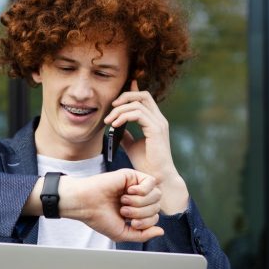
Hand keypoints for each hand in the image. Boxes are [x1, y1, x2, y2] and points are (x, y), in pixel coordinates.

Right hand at [60, 169, 164, 242]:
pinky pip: (151, 182)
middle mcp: (137, 199)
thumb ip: (143, 235)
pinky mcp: (132, 176)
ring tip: (124, 202)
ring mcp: (135, 187)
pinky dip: (142, 190)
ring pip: (156, 195)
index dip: (146, 222)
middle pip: (157, 206)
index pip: (154, 217)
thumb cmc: (99, 218)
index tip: (129, 221)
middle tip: (124, 211)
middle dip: (142, 213)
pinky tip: (128, 192)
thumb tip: (161, 231)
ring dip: (141, 202)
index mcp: (135, 212)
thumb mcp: (122, 233)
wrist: (85, 204)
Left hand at [105, 81, 188, 213]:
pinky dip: (124, 117)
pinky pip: (138, 114)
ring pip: (138, 104)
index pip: (145, 99)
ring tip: (109, 121)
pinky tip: (115, 125)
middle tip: (111, 107)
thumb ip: (126, 134)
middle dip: (125, 97)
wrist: (156, 176)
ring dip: (120, 110)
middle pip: (143, 95)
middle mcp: (159, 119)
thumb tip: (116, 126)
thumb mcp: (132, 145)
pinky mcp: (156, 130)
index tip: (117, 94)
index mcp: (155, 121)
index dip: (132, 91)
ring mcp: (159, 123)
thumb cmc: (145, 163)